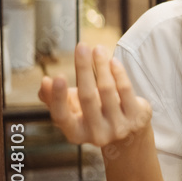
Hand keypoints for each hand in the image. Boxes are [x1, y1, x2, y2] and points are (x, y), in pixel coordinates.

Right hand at [38, 43, 152, 147]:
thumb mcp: (71, 111)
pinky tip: (112, 60)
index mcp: (76, 134)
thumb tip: (45, 83)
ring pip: (107, 90)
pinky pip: (125, 90)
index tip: (55, 76)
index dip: (57, 97)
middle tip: (81, 46)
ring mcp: (119, 127)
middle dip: (83, 68)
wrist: (128, 133)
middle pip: (87, 97)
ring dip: (101, 65)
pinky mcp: (136, 118)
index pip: (62, 116)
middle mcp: (97, 134)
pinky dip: (118, 72)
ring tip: (98, 49)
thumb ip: (53, 98)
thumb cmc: (92, 116)